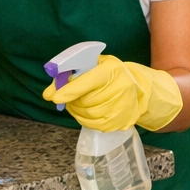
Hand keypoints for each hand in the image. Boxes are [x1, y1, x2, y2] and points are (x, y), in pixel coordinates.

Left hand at [41, 54, 182, 132]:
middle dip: (70, 100)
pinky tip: (86, 109)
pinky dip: (83, 117)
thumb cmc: (112, 74)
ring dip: (76, 109)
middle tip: (64, 96)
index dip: (69, 90)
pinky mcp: (118, 123)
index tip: (53, 97)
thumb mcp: (96, 65)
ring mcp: (121, 108)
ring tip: (78, 101)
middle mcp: (120, 89)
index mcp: (112, 71)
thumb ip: (73, 74)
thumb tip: (50, 90)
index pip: (88, 82)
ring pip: (86, 114)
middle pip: (85, 101)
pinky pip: (92, 124)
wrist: (139, 89)